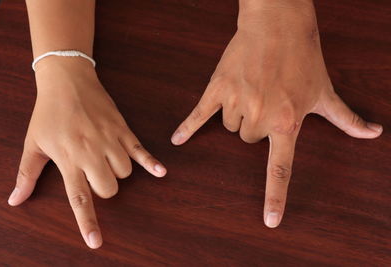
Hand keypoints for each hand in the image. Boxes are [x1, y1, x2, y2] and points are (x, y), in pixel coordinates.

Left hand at [8, 58, 166, 247]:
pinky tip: (161, 172)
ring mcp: (109, 141)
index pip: (79, 198)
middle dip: (104, 188)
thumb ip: (27, 174)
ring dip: (117, 173)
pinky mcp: (122, 130)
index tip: (96, 241)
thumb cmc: (48, 113)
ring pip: (124, 173)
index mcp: (68, 159)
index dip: (88, 222)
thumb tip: (15, 200)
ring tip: (106, 158)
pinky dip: (152, 163)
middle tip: (93, 173)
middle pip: (109, 189)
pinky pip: (140, 151)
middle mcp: (91, 153)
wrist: (68, 81)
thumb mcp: (33, 143)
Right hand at [171, 1, 381, 227]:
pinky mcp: (218, 89)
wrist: (277, 24)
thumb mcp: (325, 91)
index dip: (275, 196)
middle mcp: (258, 117)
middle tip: (266, 99)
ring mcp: (235, 103)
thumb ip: (346, 118)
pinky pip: (199, 114)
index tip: (270, 221)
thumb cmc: (303, 57)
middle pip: (248, 140)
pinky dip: (188, 127)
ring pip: (230, 126)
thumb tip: (373, 133)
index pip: (279, 168)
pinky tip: (177, 139)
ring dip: (238, 114)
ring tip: (250, 90)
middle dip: (255, 125)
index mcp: (285, 122)